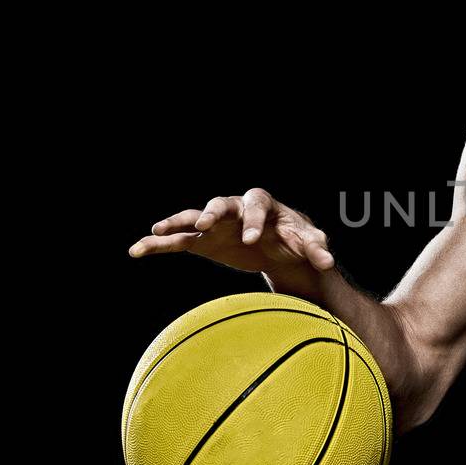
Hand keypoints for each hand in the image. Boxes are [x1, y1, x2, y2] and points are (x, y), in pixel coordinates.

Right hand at [127, 187, 336, 294]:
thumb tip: (328, 261)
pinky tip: (136, 250)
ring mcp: (216, 224)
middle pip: (221, 203)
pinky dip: (158, 244)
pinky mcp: (203, 242)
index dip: (254, 220)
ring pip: (193, 217)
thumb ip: (316, 248)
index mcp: (264, 205)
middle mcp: (236, 209)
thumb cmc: (296, 239)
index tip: (251, 238)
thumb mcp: (308, 242)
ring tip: (158, 228)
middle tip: (206, 224)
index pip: (258, 205)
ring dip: (177, 222)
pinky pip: (177, 241)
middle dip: (214, 213)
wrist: (281, 248)